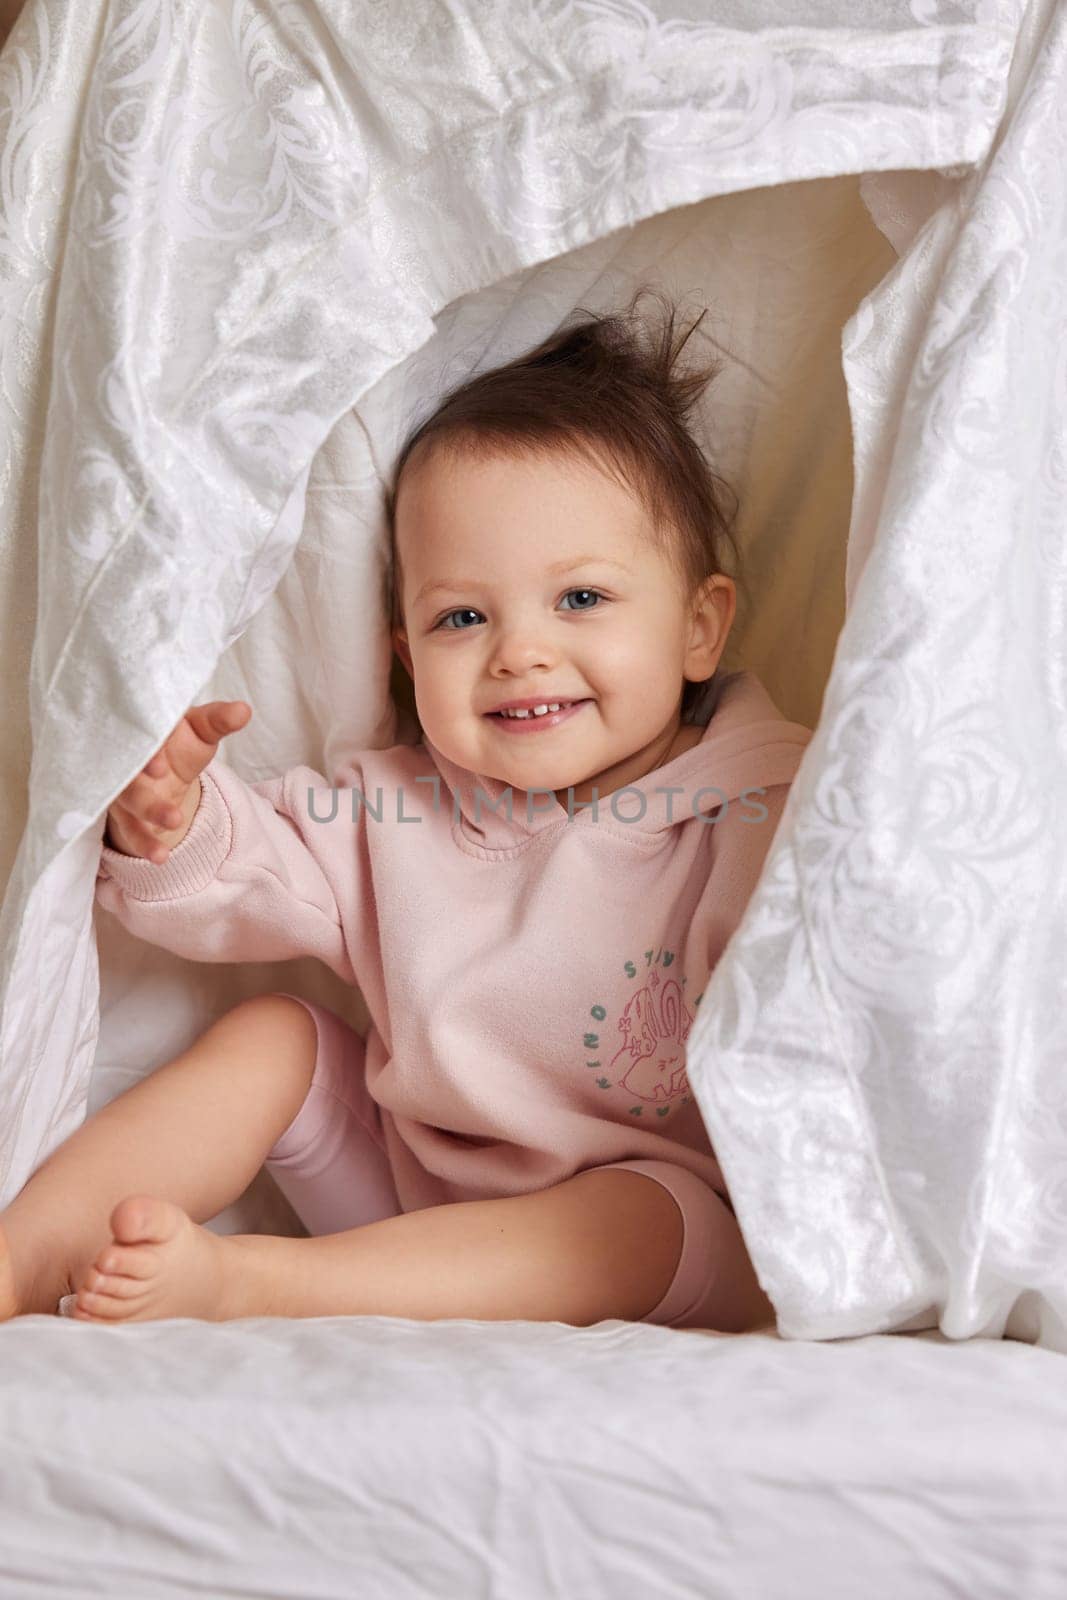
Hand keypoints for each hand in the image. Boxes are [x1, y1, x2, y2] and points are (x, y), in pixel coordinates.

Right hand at [104, 700, 251, 863]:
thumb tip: (243, 710)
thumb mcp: (201, 729)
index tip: (161, 761)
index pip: (141, 732)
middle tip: (159, 774)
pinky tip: (161, 857)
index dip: (150, 744)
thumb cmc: (180, 742)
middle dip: (141, 771)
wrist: (161, 770)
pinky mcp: (124, 813)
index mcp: (145, 729)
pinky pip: (132, 831)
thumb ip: (219, 720)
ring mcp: (122, 786)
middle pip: (130, 765)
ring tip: (175, 821)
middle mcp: (127, 757)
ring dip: (150, 810)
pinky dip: (146, 843)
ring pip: (130, 799)